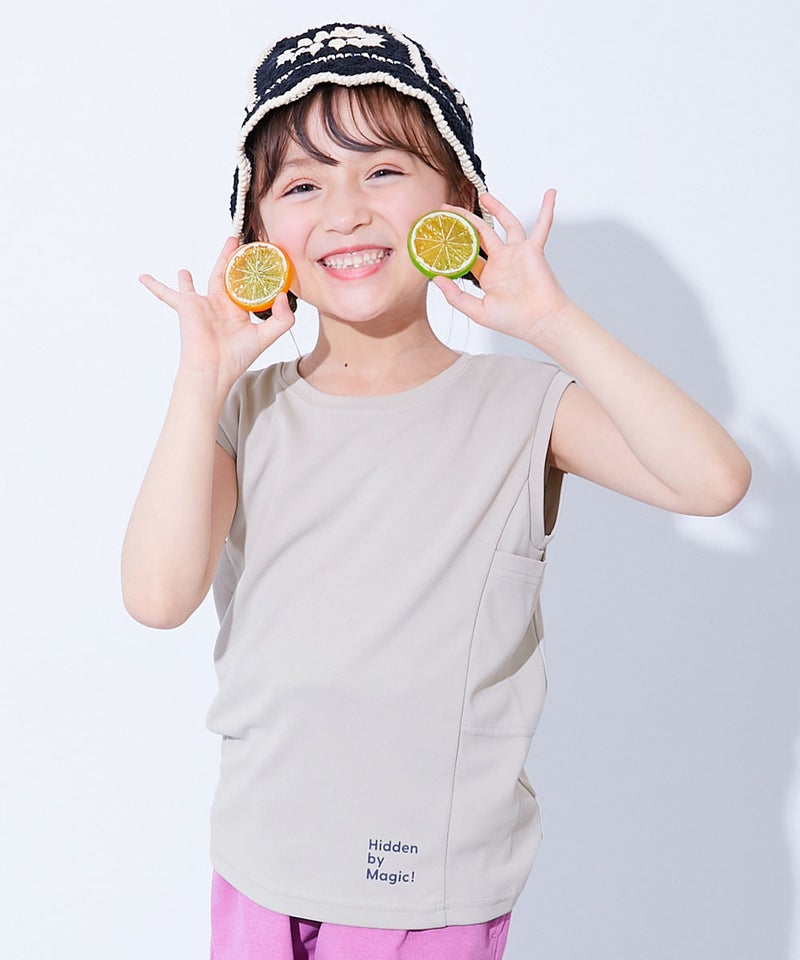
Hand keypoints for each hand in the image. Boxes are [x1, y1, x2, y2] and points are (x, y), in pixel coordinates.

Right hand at [140, 237, 294, 388]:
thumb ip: (282, 318)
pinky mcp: (186, 306)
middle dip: (228, 258)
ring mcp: (202, 305)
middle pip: (224, 276)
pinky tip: (143, 277)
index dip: (252, 272)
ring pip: (195, 285)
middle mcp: (220, 306)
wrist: (213, 368)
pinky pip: (166, 294)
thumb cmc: (237, 357)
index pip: (246, 286)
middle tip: (234, 241)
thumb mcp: (267, 336)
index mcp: (238, 311)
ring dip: (187, 278)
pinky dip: (155, 286)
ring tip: (182, 270)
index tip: (259, 255)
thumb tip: (282, 296)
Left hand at [433, 190, 570, 344]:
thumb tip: (436, 279)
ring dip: (496, 208)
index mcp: (488, 276)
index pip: (467, 254)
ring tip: (483, 195)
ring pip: (506, 223)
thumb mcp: (477, 311)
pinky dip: (547, 210)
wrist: (540, 322)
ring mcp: (517, 254)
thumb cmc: (513, 321)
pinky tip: (550, 194)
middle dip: (465, 220)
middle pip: (481, 234)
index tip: (437, 233)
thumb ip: (456, 296)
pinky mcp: (533, 250)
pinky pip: (542, 226)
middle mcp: (502, 261)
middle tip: (447, 209)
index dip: (453, 244)